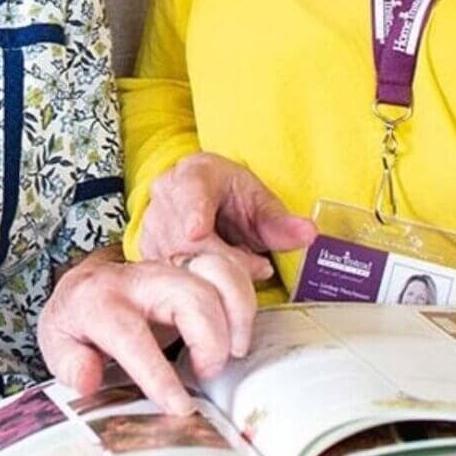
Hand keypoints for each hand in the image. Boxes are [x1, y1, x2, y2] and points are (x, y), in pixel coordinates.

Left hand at [38, 247, 256, 414]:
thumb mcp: (56, 343)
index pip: (131, 335)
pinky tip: (240, 327)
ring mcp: (168, 266)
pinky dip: (244, 295)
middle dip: (209, 339)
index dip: (158, 373)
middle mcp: (138, 278)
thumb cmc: (76, 321)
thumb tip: (89, 378)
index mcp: (99, 301)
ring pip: (216, 272)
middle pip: (188, 294)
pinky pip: (228, 267)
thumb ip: (69, 363)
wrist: (85, 283)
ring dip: (236, 312)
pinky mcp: (190, 266)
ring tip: (234, 351)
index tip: (180, 406)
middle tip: (207, 374)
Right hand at [140, 152, 315, 279]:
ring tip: (239, 265)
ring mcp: (151, 223)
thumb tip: (308, 233)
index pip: (190, 191)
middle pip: (187, 238)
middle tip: (258, 266)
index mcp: (194, 173)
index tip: (197, 232)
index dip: (194, 213)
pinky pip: (169, 276)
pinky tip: (214, 277)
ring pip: (177, 261)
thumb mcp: (261, 203)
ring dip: (212, 274)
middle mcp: (165, 194)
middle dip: (225, 260)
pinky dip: (196, 283)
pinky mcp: (147, 251)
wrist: (208, 201)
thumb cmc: (233, 198)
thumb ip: (281, 222)